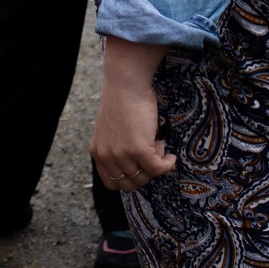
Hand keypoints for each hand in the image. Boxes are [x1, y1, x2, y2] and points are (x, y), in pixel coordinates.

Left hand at [91, 38, 176, 191]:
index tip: (140, 166)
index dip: (130, 178)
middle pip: (130, 184)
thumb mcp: (113, 131)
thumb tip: (140, 167)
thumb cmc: (122, 101)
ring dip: (156, 165)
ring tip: (157, 145)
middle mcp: (107, 156)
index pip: (112, 183)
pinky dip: (167, 164)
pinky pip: (158, 168)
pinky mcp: (138, 150)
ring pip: (145, 176)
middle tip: (151, 153)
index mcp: (98, 152)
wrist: (126, 83)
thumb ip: (118, 149)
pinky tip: (170, 155)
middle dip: (145, 173)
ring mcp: (121, 154)